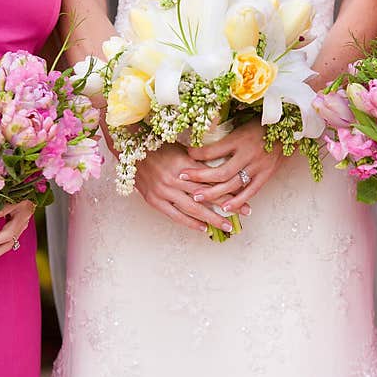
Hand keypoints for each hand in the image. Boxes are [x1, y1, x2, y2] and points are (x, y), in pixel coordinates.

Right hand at [134, 143, 249, 232]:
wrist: (130, 150)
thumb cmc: (158, 147)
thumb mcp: (181, 150)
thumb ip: (198, 162)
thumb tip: (221, 170)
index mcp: (184, 163)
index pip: (212, 178)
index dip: (230, 187)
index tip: (246, 194)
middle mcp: (175, 179)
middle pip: (207, 194)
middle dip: (228, 204)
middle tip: (245, 212)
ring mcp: (164, 191)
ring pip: (193, 208)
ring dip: (212, 218)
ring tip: (227, 226)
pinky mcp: (154, 200)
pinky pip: (175, 215)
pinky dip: (190, 223)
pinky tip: (203, 229)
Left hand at [180, 121, 281, 212]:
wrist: (291, 128)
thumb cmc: (263, 123)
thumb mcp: (242, 121)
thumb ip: (225, 132)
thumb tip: (201, 136)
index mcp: (241, 138)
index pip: (214, 150)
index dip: (198, 153)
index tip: (185, 153)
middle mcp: (249, 154)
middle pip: (221, 171)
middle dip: (200, 177)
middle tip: (183, 179)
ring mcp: (258, 167)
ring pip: (233, 184)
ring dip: (214, 193)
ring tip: (197, 197)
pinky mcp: (266, 175)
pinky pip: (250, 191)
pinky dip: (237, 201)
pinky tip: (225, 207)